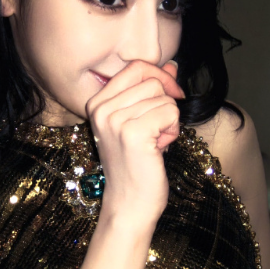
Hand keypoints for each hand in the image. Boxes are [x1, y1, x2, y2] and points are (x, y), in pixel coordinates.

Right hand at [86, 60, 183, 226]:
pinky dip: (172, 131)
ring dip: (168, 120)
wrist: (129, 204)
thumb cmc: (136, 164)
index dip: (160, 76)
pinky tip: (159, 149)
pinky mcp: (133, 133)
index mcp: (97, 102)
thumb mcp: (139, 121)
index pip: (135, 67)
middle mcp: (101, 109)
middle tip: (157, 130)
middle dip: (165, 103)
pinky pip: (170, 113)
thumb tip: (171, 64)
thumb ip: (152, 91)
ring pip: (163, 98)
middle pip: (151, 80)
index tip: (171, 96)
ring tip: (155, 142)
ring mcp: (115, 120)